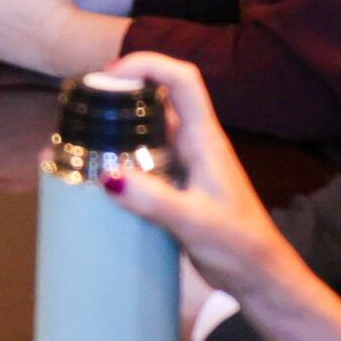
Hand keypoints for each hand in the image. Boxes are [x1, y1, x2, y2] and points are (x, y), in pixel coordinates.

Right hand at [48, 47, 300, 308]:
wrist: (260, 275)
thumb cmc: (239, 245)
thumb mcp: (195, 223)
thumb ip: (155, 201)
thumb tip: (108, 177)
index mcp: (205, 139)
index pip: (181, 79)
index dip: (146, 64)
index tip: (107, 77)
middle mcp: (194, 143)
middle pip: (158, 96)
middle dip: (120, 90)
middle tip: (81, 106)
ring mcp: (186, 163)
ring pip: (148, 127)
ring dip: (117, 122)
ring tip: (80, 133)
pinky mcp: (177, 185)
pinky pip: (144, 157)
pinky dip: (119, 154)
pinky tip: (97, 171)